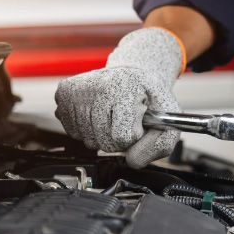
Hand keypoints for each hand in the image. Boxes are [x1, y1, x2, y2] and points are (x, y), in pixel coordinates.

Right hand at [55, 28, 182, 168]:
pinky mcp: (64, 93)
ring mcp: (79, 89)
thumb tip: (132, 160)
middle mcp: (99, 85)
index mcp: (127, 87)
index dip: (134, 136)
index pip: (123, 137)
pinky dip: (87, 130)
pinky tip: (97, 113)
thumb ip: (160, 145)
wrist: (132, 74)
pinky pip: (73, 132)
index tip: (138, 120)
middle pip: (104, 142)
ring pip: (88, 140)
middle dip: (118, 138)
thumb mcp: (169, 118)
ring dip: (102, 135)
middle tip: (125, 118)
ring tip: (112, 115)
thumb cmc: (149, 97)